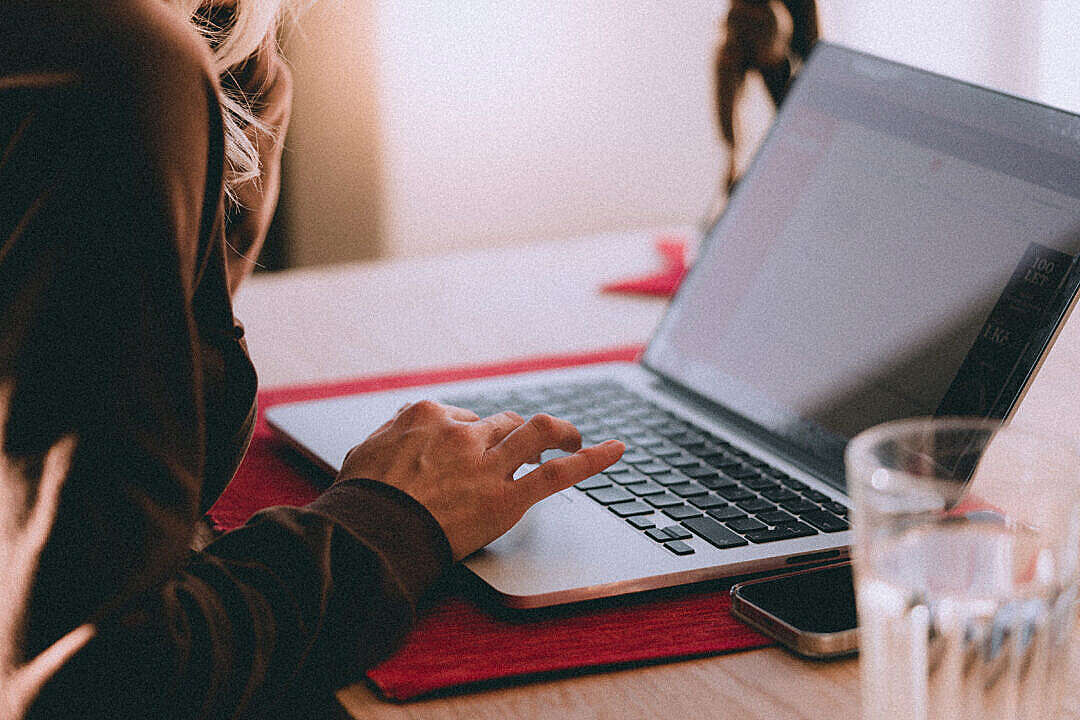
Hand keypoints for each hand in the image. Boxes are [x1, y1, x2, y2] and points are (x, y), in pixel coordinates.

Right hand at [337, 401, 624, 559]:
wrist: (369, 538)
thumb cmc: (361, 500)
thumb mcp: (366, 448)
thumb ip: (395, 430)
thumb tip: (409, 423)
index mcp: (429, 416)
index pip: (467, 418)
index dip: (474, 436)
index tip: (473, 451)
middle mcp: (464, 433)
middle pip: (504, 424)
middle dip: (514, 435)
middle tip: (521, 450)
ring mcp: (488, 465)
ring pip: (536, 433)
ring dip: (560, 431)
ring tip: (572, 436)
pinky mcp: (506, 499)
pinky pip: (557, 474)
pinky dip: (591, 460)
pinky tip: (616, 451)